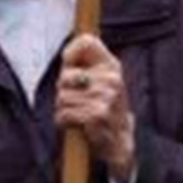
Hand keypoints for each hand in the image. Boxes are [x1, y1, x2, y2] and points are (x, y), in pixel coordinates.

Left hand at [54, 37, 135, 182]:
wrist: (120, 140)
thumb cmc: (102, 107)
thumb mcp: (99, 81)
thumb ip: (82, 65)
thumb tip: (66, 54)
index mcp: (112, 66)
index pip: (86, 42)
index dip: (70, 53)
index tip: (68, 65)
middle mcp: (111, 78)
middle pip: (64, 76)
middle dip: (63, 91)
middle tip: (76, 101)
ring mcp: (105, 97)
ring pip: (61, 97)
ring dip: (63, 109)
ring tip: (78, 114)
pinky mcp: (96, 115)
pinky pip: (63, 113)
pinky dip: (64, 121)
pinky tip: (77, 124)